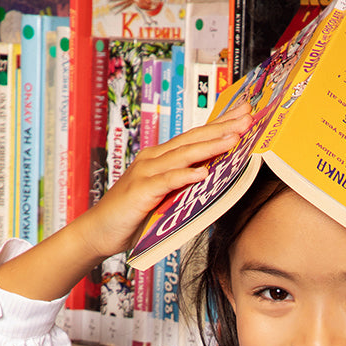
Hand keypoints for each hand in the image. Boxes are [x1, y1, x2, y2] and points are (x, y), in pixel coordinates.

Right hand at [0, 103, 253, 300]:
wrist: (99, 232)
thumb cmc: (133, 216)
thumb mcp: (164, 197)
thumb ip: (183, 186)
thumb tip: (211, 179)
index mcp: (160, 158)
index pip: (194, 138)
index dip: (219, 124)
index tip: (243, 114)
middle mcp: (153, 159)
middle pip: (192, 140)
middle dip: (221, 128)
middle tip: (246, 118)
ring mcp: (146, 173)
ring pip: (183, 156)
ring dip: (209, 147)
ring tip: (232, 139)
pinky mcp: (140, 192)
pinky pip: (167, 181)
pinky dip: (185, 176)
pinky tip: (203, 172)